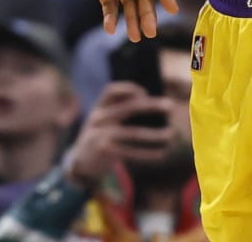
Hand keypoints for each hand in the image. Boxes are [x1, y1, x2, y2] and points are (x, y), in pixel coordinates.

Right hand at [62, 82, 177, 185]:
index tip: (146, 93)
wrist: (80, 163)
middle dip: (152, 106)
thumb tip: (153, 107)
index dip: (129, 88)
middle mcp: (98, 118)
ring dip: (155, 134)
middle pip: (128, 107)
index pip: (111, 90)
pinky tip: (161, 153)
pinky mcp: (105, 152)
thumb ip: (119, 113)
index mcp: (98, 107)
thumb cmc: (100, 137)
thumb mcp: (103, 121)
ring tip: (171, 134)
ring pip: (133, 132)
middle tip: (171, 107)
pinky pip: (131, 152)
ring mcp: (101, 135)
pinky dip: (148, 153)